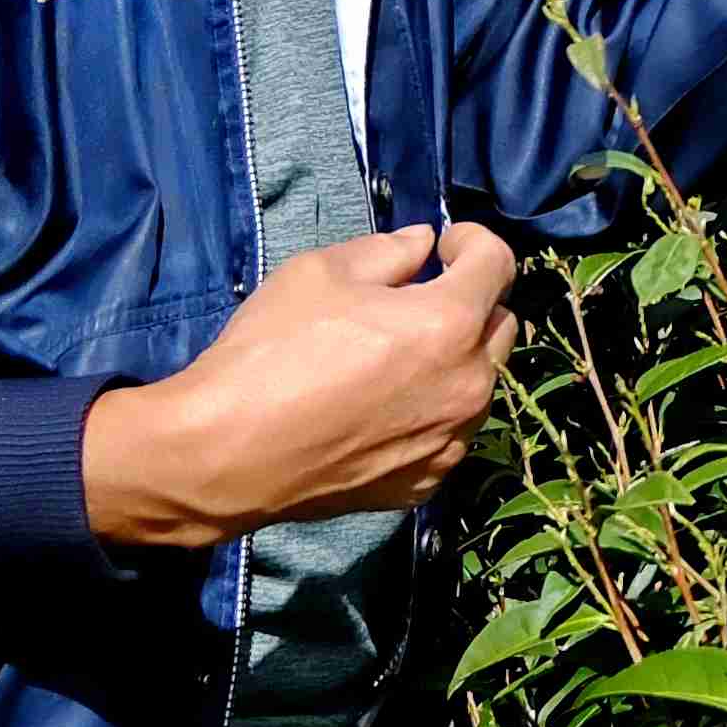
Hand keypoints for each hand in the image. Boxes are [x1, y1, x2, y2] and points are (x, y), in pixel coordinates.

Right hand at [87, 225, 519, 547]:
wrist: (225, 454)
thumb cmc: (270, 352)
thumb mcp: (320, 273)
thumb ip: (387, 251)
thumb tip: (424, 244)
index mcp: (448, 324)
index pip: (499, 265)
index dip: (474, 242)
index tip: (446, 244)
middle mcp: (467, 385)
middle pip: (501, 326)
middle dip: (472, 300)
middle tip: (423, 296)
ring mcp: (450, 442)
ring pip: (480, 384)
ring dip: (457, 358)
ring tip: (400, 354)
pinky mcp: (424, 483)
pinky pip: (449, 433)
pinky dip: (433, 410)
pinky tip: (385, 406)